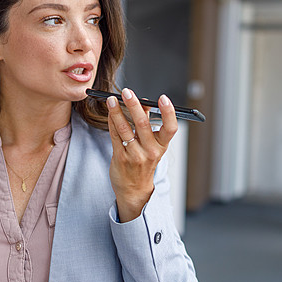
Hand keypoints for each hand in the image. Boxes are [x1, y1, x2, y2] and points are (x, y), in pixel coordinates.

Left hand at [107, 88, 176, 221]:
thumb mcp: (152, 146)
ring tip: (112, 99)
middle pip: (143, 124)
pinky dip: (112, 121)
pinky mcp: (120, 158)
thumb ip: (148, 125)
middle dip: (134, 105)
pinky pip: (115, 136)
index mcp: (162, 146)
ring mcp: (135, 155)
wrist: (134, 189)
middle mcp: (150, 151)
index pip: (170, 128)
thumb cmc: (144, 163)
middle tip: (127, 92)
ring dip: (117, 111)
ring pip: (125, 129)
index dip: (168, 112)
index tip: (163, 98)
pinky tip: (110, 112)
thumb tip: (143, 102)